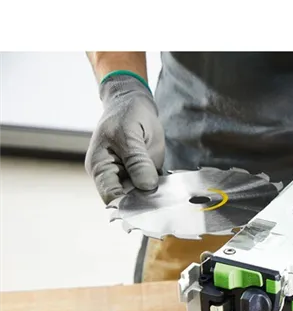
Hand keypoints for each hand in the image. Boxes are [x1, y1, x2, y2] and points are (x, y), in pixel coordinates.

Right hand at [85, 74, 164, 203]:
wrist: (134, 102)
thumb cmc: (125, 114)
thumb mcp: (130, 135)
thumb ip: (138, 162)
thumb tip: (146, 186)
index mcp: (101, 168)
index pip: (111, 198)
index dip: (128, 206)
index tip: (148, 207)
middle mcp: (113, 176)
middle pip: (128, 201)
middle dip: (146, 204)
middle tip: (165, 204)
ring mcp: (130, 176)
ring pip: (143, 196)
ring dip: (157, 198)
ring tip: (170, 198)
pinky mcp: (144, 174)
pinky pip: (153, 188)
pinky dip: (163, 190)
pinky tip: (173, 190)